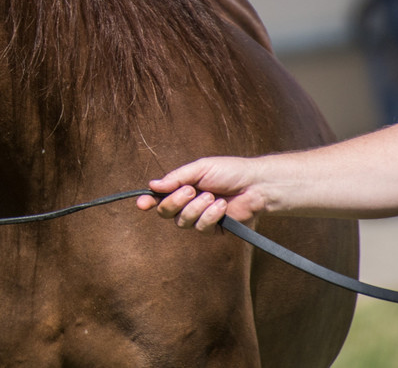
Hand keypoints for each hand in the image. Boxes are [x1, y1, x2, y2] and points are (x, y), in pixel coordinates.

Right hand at [136, 156, 266, 232]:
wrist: (255, 185)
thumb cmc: (229, 171)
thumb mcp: (200, 168)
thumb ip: (176, 178)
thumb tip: (153, 185)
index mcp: (182, 187)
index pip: (159, 197)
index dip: (148, 201)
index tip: (142, 204)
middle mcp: (187, 204)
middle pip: (166, 212)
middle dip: (175, 202)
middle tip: (191, 190)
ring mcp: (199, 218)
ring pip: (182, 222)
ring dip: (196, 208)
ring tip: (212, 197)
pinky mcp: (213, 229)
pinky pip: (201, 228)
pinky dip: (210, 216)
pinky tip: (222, 207)